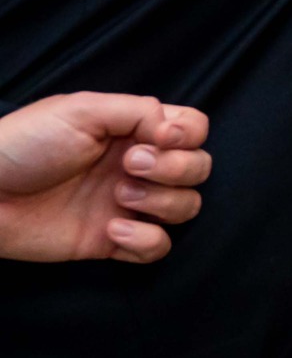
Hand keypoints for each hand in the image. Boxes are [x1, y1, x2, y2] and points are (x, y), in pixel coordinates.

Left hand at [0, 93, 212, 262]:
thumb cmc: (25, 145)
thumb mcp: (81, 110)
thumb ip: (139, 111)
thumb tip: (177, 132)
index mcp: (134, 130)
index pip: (194, 128)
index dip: (188, 136)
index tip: (159, 139)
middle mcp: (139, 166)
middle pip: (199, 169)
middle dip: (175, 169)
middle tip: (129, 166)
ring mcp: (129, 205)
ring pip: (186, 207)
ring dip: (162, 202)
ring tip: (119, 197)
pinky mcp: (113, 241)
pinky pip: (159, 247)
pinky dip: (145, 240)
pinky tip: (111, 230)